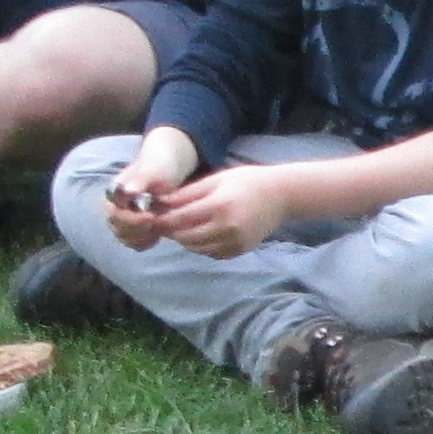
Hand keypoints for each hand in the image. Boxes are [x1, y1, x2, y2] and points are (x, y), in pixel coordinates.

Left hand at [139, 165, 287, 257]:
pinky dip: (202, 246)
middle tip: (164, 224)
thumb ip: (188, 193)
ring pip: (197, 248)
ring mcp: (234, 242)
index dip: (163, 220)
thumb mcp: (216, 180)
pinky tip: (202, 234)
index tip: (152, 217)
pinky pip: (211, 253)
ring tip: (182, 228)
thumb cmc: (246, 181)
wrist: (280, 196)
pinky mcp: (239, 251)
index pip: (181, 219)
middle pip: (186, 238)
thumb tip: (161, 202)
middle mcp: (226, 227)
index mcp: (218, 206)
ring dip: (185, 240)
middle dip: (172, 232)